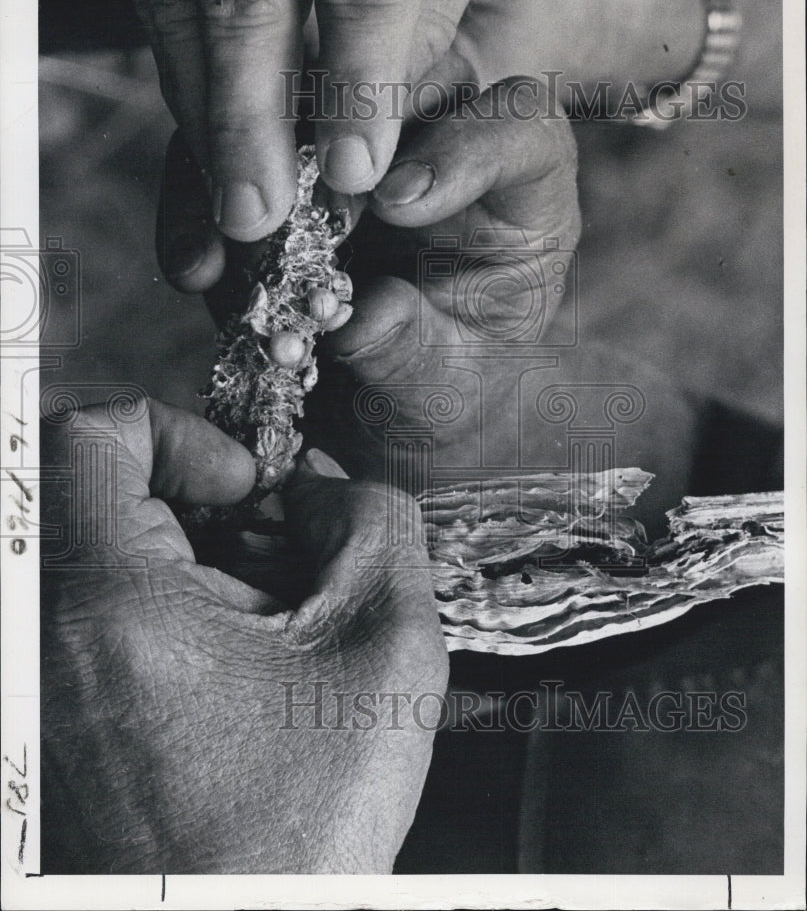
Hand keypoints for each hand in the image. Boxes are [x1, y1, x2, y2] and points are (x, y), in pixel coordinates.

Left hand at [41, 397, 446, 872]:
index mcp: (107, 607)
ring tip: (263, 621)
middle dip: (200, 503)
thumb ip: (377, 524)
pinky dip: (168, 604)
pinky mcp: (54, 712)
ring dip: (188, 557)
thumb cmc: (300, 833)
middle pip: (98, 493)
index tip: (240, 484)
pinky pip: (97, 609)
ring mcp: (43, 682)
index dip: (177, 432)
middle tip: (270, 551)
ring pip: (99, 550)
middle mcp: (46, 642)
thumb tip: (324, 487)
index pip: (86, 437)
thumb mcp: (387, 650)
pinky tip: (235, 659)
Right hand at [133, 0, 497, 241]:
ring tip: (230, 202)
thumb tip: (368, 142)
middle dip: (247, 120)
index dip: (356, 85)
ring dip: (201, 116)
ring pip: (177, 0)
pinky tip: (206, 144)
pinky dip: (182, 79)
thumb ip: (417, 24)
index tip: (353, 174)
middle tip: (258, 213)